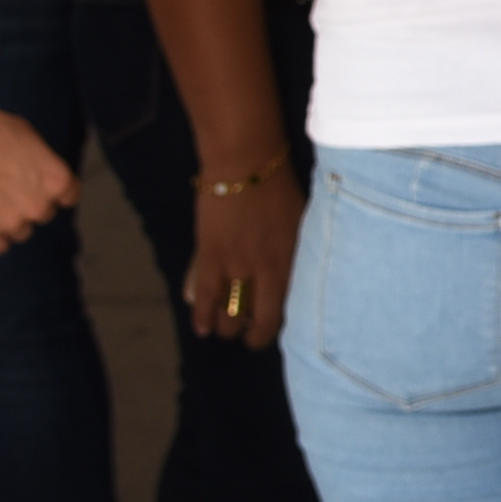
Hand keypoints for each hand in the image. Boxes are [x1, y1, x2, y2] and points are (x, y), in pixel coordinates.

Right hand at [0, 103, 76, 253]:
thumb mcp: (24, 132)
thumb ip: (36, 157)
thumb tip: (32, 164)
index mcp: (55, 179)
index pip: (70, 195)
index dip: (57, 192)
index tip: (45, 188)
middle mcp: (40, 206)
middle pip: (43, 213)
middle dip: (30, 204)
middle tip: (8, 190)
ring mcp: (14, 223)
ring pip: (21, 232)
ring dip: (11, 222)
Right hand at [184, 159, 303, 348]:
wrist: (247, 162)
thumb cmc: (279, 187)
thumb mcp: (299, 224)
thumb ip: (294, 253)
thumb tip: (288, 278)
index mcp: (294, 262)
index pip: (291, 309)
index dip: (281, 324)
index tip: (275, 329)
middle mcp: (269, 271)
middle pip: (261, 318)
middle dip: (253, 335)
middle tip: (247, 339)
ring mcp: (238, 266)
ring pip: (231, 313)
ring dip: (226, 327)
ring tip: (224, 331)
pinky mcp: (211, 256)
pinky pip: (206, 296)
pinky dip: (201, 314)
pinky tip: (201, 328)